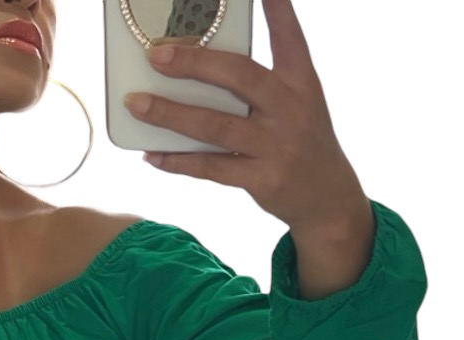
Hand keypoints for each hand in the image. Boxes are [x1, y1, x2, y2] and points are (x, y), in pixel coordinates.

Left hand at [124, 0, 366, 231]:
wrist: (327, 196)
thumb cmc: (299, 139)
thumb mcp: (296, 103)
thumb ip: (259, 83)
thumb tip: (194, 68)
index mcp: (302, 82)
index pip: (289, 37)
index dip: (277, 8)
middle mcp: (291, 109)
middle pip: (240, 77)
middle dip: (195, 64)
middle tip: (156, 56)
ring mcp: (277, 146)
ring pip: (215, 126)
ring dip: (170, 114)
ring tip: (136, 104)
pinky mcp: (262, 179)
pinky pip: (210, 167)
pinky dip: (177, 161)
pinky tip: (151, 153)